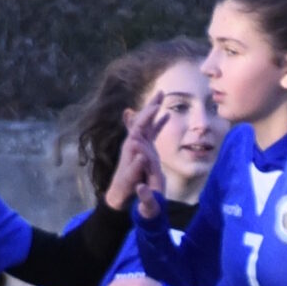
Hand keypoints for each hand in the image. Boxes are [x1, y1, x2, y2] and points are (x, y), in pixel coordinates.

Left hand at [105, 92, 168, 219]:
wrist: (119, 194)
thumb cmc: (124, 187)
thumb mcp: (130, 179)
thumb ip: (135, 167)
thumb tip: (141, 156)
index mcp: (130, 147)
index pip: (139, 127)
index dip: (148, 116)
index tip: (157, 106)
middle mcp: (133, 143)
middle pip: (143, 120)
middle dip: (152, 106)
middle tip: (162, 91)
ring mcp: (139, 145)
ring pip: (148, 123)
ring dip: (155, 110)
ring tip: (163, 97)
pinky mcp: (144, 149)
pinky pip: (152, 132)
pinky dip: (158, 123)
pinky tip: (167, 116)